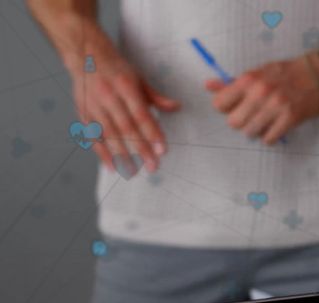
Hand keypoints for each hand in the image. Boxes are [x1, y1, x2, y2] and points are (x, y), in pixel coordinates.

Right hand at [69, 39, 179, 173]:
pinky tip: (112, 165)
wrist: (85, 56)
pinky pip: (93, 136)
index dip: (152, 134)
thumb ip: (156, 97)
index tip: (162, 150)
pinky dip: (102, 152)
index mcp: (125, 86)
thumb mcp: (139, 78)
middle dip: (141, 149)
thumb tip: (176, 107)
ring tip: (134, 170)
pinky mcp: (83, 113)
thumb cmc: (116, 69)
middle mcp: (108, 97)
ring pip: (109, 135)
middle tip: (153, 166)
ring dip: (122, 155)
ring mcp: (93, 106)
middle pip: (126, 128)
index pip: (141, 115)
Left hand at [206, 56, 318, 145]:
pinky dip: (269, 136)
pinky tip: (275, 127)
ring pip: (250, 132)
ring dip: (255, 130)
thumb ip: (233, 82)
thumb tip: (209, 86)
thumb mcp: (258, 72)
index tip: (235, 107)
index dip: (226, 108)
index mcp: (249, 79)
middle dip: (240, 122)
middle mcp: (260, 93)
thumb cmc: (286, 73)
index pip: (219, 104)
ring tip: (264, 122)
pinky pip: (269, 138)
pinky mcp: (290, 118)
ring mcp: (276, 107)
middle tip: (251, 117)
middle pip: (233, 122)